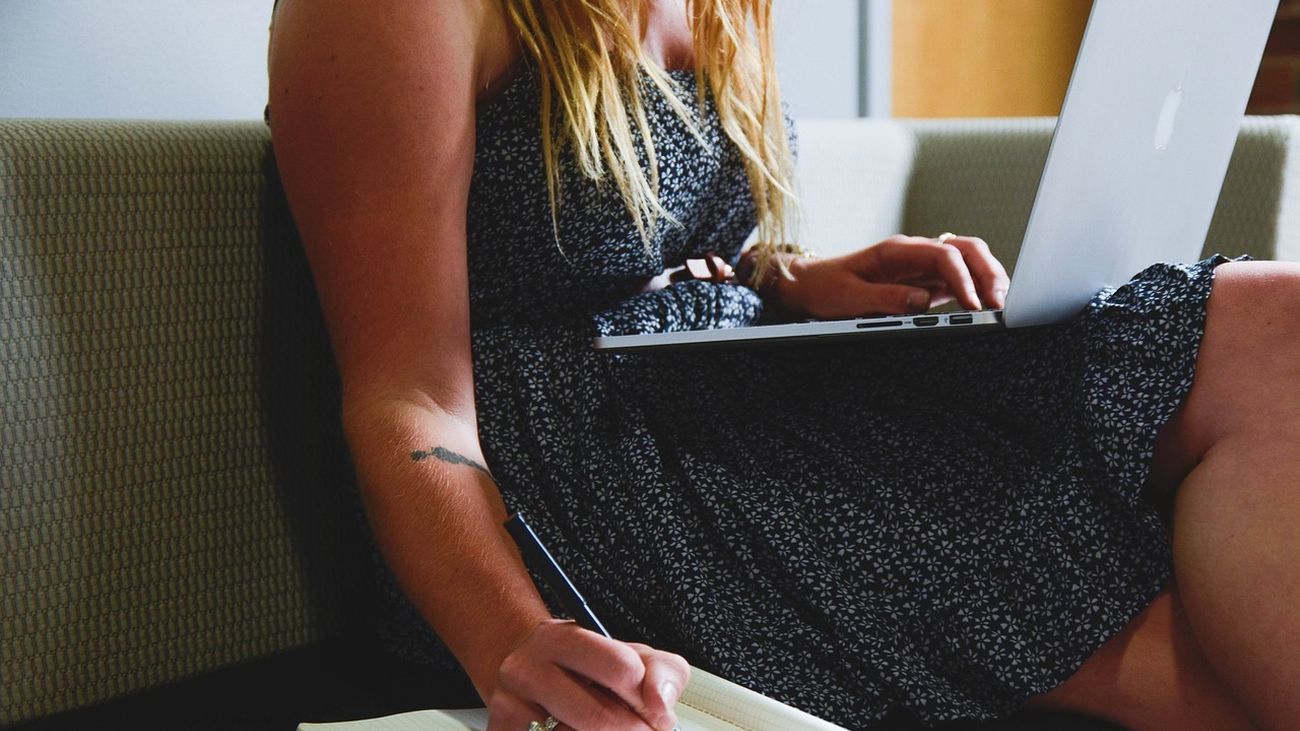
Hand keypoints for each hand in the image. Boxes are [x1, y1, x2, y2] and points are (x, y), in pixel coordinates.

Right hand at [487, 619, 689, 730]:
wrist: (526, 674)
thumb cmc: (585, 669)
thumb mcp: (629, 656)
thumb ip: (661, 672)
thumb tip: (660, 705)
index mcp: (562, 638)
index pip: (622, 669)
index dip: (648, 700)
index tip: (655, 713)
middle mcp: (527, 669)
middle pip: (599, 717)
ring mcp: (509, 707)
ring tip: (607, 728)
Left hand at [773, 234, 1009, 318]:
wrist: (811, 285)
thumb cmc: (826, 288)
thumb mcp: (849, 297)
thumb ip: (885, 298)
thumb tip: (922, 303)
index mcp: (897, 250)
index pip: (943, 254)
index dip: (963, 277)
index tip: (973, 304)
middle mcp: (915, 254)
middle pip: (966, 250)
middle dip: (988, 272)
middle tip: (1001, 303)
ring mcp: (923, 268)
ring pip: (969, 263)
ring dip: (988, 280)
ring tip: (1000, 307)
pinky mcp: (926, 284)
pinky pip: (959, 281)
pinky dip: (977, 292)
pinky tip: (985, 309)